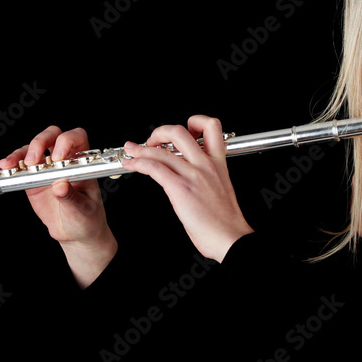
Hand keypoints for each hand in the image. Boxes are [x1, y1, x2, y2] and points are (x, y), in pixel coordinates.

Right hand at [0, 126, 115, 287]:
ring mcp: (46, 168)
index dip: (67, 142)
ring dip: (19, 154)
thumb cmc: (86, 218)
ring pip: (31, 149)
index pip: (77, 138)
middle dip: (39, 143)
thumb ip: (71, 198)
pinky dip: (9, 166)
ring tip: (10, 166)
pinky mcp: (31, 178)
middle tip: (33, 161)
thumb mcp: (83, 210)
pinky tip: (1, 169)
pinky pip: (18, 167)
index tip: (58, 158)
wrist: (74, 234)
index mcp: (82, 163)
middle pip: (51, 136)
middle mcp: (64, 160)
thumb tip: (60, 185)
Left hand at [120, 115, 252, 261]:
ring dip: (140, 148)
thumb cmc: (225, 221)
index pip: (211, 126)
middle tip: (152, 140)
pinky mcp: (180, 188)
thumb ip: (207, 177)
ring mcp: (193, 175)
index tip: (183, 131)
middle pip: (179, 131)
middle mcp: (205, 164)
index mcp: (218, 163)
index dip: (193, 122)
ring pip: (161, 149)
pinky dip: (138, 162)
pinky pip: (154, 167)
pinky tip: (131, 165)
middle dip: (159, 131)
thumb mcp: (221, 189)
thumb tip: (191, 177)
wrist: (231, 238)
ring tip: (131, 150)